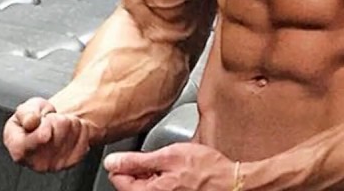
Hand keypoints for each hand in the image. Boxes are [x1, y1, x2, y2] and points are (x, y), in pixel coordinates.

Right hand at [3, 97, 97, 171]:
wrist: (49, 127)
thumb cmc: (33, 120)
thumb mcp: (25, 108)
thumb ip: (25, 113)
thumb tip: (31, 121)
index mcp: (17, 148)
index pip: (33, 141)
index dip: (42, 130)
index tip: (45, 123)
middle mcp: (35, 161)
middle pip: (58, 133)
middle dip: (56, 119)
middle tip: (49, 121)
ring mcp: (54, 165)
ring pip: (73, 131)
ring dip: (69, 121)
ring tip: (58, 125)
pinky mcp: (71, 162)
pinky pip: (85, 138)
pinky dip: (80, 128)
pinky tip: (69, 131)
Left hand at [104, 142, 237, 190]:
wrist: (231, 183)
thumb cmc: (206, 170)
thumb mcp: (168, 157)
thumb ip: (136, 161)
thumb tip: (112, 162)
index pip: (117, 180)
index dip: (124, 163)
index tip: (137, 156)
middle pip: (131, 185)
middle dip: (140, 169)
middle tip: (159, 160)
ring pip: (145, 186)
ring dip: (152, 173)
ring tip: (170, 166)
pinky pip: (159, 189)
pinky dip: (163, 179)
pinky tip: (176, 173)